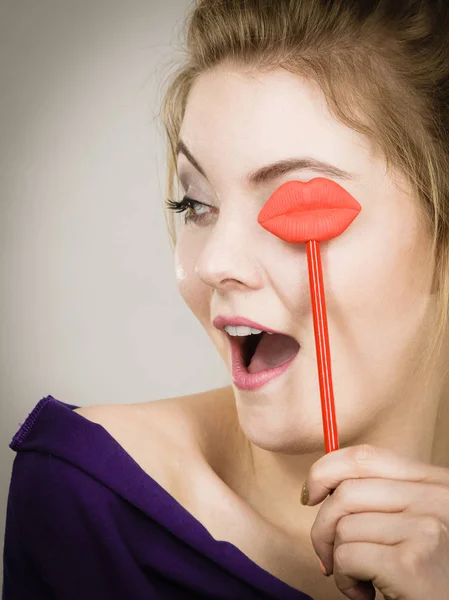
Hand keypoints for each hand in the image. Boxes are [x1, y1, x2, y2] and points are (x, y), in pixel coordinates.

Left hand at [304, 444, 448, 599]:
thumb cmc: (431, 575)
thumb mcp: (417, 522)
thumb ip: (384, 497)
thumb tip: (322, 486)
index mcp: (434, 482)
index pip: (365, 456)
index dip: (326, 470)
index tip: (311, 495)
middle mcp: (436, 498)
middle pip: (346, 492)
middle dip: (323, 527)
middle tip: (329, 556)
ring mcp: (426, 528)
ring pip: (343, 527)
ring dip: (338, 560)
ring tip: (360, 579)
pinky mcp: (412, 564)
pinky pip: (348, 557)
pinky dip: (345, 579)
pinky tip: (365, 592)